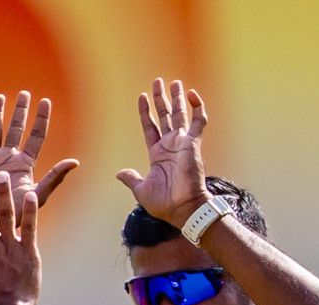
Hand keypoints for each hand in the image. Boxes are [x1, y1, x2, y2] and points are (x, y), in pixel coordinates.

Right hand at [0, 92, 77, 226]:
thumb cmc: (17, 216)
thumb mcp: (38, 195)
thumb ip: (55, 177)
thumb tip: (75, 161)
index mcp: (25, 163)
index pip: (36, 136)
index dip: (41, 119)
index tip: (45, 101)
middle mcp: (8, 158)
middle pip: (16, 129)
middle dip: (21, 111)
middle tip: (25, 93)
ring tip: (0, 97)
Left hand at [116, 78, 209, 226]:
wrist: (183, 209)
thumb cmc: (164, 204)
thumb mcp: (141, 190)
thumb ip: (131, 179)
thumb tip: (119, 173)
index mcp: (157, 154)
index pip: (150, 127)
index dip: (146, 112)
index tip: (141, 96)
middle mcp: (170, 146)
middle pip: (165, 116)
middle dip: (161, 99)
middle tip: (158, 81)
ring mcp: (183, 143)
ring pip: (180, 114)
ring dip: (177, 98)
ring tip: (174, 82)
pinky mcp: (194, 144)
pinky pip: (199, 121)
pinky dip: (197, 107)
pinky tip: (192, 94)